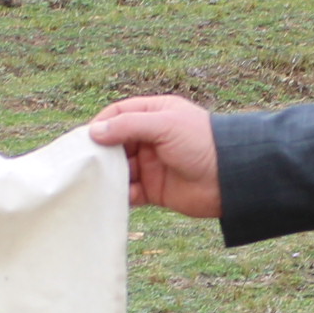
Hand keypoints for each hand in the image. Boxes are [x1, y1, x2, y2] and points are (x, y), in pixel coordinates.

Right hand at [92, 94, 221, 217]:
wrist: (230, 178)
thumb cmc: (201, 142)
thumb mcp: (164, 125)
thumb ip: (128, 126)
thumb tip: (94, 132)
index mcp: (155, 114)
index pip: (118, 115)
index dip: (100, 125)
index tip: (85, 139)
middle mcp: (151, 138)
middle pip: (115, 143)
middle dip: (100, 153)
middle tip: (82, 163)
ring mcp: (152, 164)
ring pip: (120, 169)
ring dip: (108, 176)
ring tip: (93, 182)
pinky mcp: (155, 189)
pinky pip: (130, 192)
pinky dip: (120, 195)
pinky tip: (110, 198)